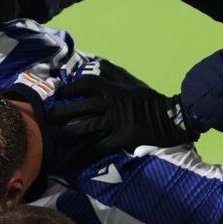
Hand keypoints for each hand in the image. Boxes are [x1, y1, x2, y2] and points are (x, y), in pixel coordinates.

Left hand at [49, 68, 195, 156]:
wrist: (173, 117)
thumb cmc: (153, 100)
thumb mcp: (134, 82)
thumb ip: (116, 73)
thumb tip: (99, 62)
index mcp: (116, 89)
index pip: (88, 83)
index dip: (71, 88)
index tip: (59, 92)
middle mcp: (113, 103)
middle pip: (82, 105)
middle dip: (64, 111)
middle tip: (49, 117)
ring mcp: (117, 121)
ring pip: (87, 125)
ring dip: (70, 131)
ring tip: (56, 136)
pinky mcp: (122, 137)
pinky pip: (100, 147)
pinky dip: (86, 154)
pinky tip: (74, 160)